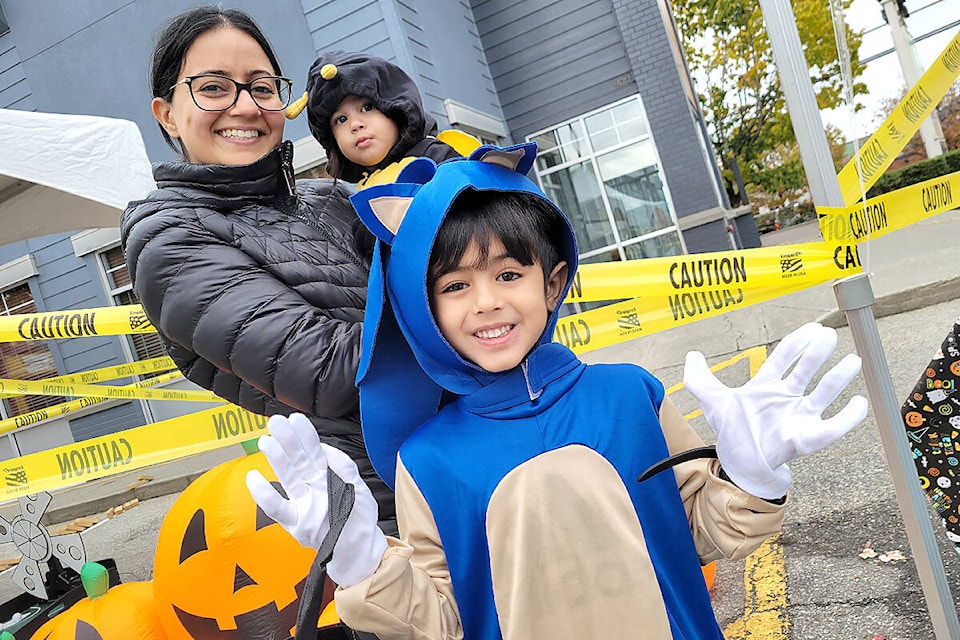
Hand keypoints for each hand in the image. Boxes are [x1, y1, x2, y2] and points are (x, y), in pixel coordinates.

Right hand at [245, 413, 387, 586]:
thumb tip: (327, 449)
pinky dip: (265, 495)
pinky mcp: (296, 524)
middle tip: (275, 422)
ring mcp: (302, 504)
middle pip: (297, 460)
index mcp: (326, 477)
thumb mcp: (358, 488)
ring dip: (277, 460)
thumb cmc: (359, 519)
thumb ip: (344, 467)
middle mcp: (311, 488)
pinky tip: (254, 479)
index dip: (305, 435)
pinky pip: (278, 509)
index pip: (314, 451)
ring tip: (266, 442)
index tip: (296, 419)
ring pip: (287, 478)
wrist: (361, 550)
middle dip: (286, 440)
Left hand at [683, 322, 867, 498]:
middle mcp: (786, 398)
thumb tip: (693, 355)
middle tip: (830, 335)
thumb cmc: (732, 431)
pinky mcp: (808, 437)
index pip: (783, 357)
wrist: (740, 464)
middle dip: (816, 353)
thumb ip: (698, 378)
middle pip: (805, 370)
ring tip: (854, 361)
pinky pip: (834, 427)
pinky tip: (860, 402)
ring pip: (823, 394)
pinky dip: (849, 417)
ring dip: (838, 378)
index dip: (796, 342)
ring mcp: (799, 416)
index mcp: (766, 386)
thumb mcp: (711, 402)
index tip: (812, 328)